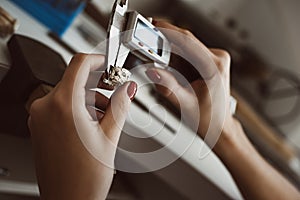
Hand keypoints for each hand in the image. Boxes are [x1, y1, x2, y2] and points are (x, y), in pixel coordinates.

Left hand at [28, 54, 136, 199]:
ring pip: (69, 94)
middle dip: (99, 85)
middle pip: (75, 80)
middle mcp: (45, 108)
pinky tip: (93, 122)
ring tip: (107, 115)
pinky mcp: (40, 126)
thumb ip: (120, 105)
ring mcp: (40, 117)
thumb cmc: (84, 178)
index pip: (79, 64)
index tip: (109, 64)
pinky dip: (78, 108)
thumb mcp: (109, 136)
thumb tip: (127, 88)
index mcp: (63, 105)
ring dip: (90, 99)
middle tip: (116, 93)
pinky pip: (61, 106)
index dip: (98, 60)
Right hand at [146, 21, 236, 151]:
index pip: (188, 42)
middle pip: (185, 41)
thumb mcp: (186, 104)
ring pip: (184, 46)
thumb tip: (153, 71)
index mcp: (215, 66)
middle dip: (164, 39)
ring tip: (152, 53)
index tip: (153, 26)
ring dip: (167, 48)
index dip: (168, 32)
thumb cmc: (210, 118)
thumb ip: (168, 87)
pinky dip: (172, 56)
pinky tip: (164, 61)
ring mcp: (212, 59)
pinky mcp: (206, 62)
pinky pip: (185, 53)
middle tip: (145, 38)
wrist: (220, 126)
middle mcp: (216, 59)